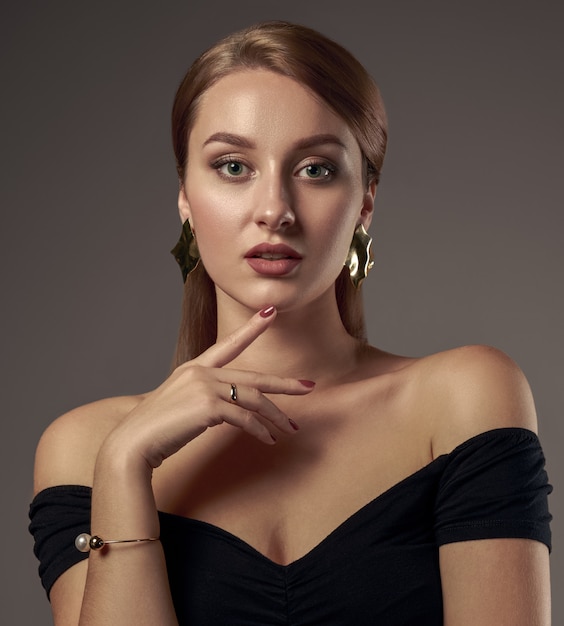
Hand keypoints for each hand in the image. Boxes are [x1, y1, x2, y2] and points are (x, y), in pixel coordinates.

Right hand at [102, 307, 313, 469]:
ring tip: (290, 430)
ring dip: (275, 417)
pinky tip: (269, 441)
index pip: (229, 344)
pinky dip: (260, 431)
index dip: (252, 328)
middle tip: (309, 386)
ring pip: (254, 399)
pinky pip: (245, 419)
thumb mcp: (181, 405)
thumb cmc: (155, 428)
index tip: (271, 312)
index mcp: (194, 367)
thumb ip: (205, 400)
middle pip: (253, 377)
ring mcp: (205, 386)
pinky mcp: (209, 406)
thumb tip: (227, 410)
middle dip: (284, 384)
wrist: (133, 443)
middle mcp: (201, 372)